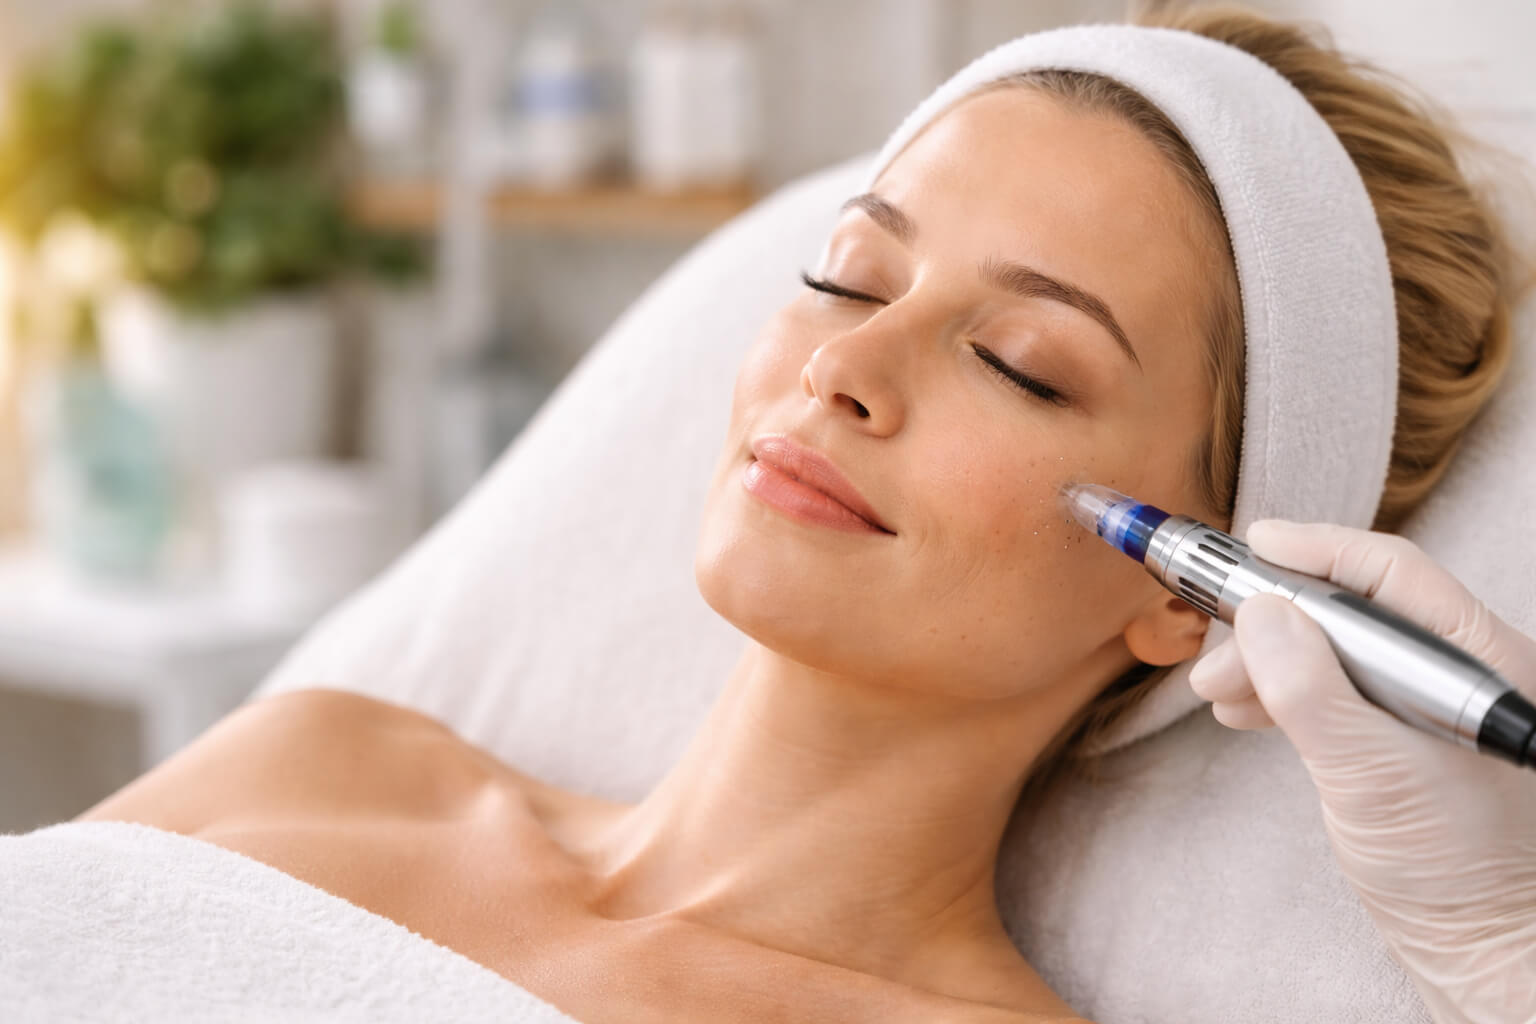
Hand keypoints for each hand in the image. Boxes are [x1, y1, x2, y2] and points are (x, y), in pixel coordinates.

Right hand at [1187, 520, 1535, 1023]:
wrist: (1478, 947)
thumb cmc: (1452, 868)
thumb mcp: (1371, 774)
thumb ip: (1312, 690)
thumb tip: (1260, 612)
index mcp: (1474, 658)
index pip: (1388, 572)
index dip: (1314, 551)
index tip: (1252, 543)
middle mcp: (1452, 668)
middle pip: (1350, 607)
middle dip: (1273, 618)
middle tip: (1214, 641)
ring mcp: (1422, 703)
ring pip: (1330, 647)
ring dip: (1266, 659)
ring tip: (1217, 689)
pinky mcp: (1393, 736)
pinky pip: (1328, 687)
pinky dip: (1280, 691)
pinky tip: (1243, 708)